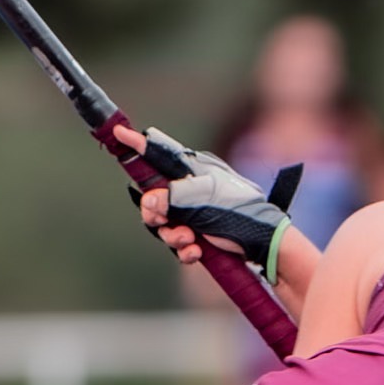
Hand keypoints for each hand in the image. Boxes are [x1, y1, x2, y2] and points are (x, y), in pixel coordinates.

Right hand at [113, 124, 300, 270]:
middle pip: (155, 198)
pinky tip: (195, 252)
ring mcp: (195, 214)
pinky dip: (184, 249)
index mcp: (194, 171)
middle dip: (155, 213)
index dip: (139, 146)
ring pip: (164, 224)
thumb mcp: (203, 199)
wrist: (264, 244)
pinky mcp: (200, 236)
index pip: (161, 155)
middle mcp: (192, 190)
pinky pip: (179, 243)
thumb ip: (172, 197)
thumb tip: (148, 201)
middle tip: (161, 220)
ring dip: (172, 235)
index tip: (119, 132)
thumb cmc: (238, 212)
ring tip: (188, 239)